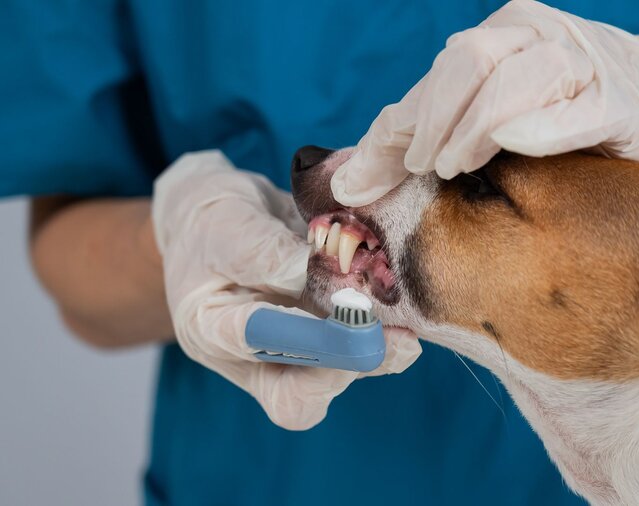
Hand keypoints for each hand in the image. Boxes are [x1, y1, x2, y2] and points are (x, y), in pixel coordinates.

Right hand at [152, 150, 420, 429]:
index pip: (256, 351)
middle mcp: (253, 355)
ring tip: (408, 331)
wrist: (219, 218)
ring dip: (376, 355)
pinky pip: (354, 346)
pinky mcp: (323, 334)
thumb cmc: (209, 221)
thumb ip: (254, 247)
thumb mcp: (221, 221)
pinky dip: (383, 329)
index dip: (302, 340)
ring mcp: (292, 349)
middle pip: (298, 391)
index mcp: (213, 331)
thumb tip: (297, 269)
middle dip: (349, 367)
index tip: (347, 314)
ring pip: (336, 373)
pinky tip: (407, 308)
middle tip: (394, 341)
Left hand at [331, 0, 638, 205]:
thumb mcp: (509, 112)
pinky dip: (538, 128)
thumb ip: (451, 128)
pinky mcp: (621, 99)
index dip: (389, 131)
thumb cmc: (580, 115)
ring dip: (471, 126)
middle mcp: (537, 35)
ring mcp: (582, 62)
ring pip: (510, 80)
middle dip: (425, 122)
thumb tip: (373, 170)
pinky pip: (573, 109)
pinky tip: (510, 147)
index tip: (355, 183)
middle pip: (463, 65)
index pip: (433, 79)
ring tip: (447, 167)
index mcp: (505, 34)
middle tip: (410, 172)